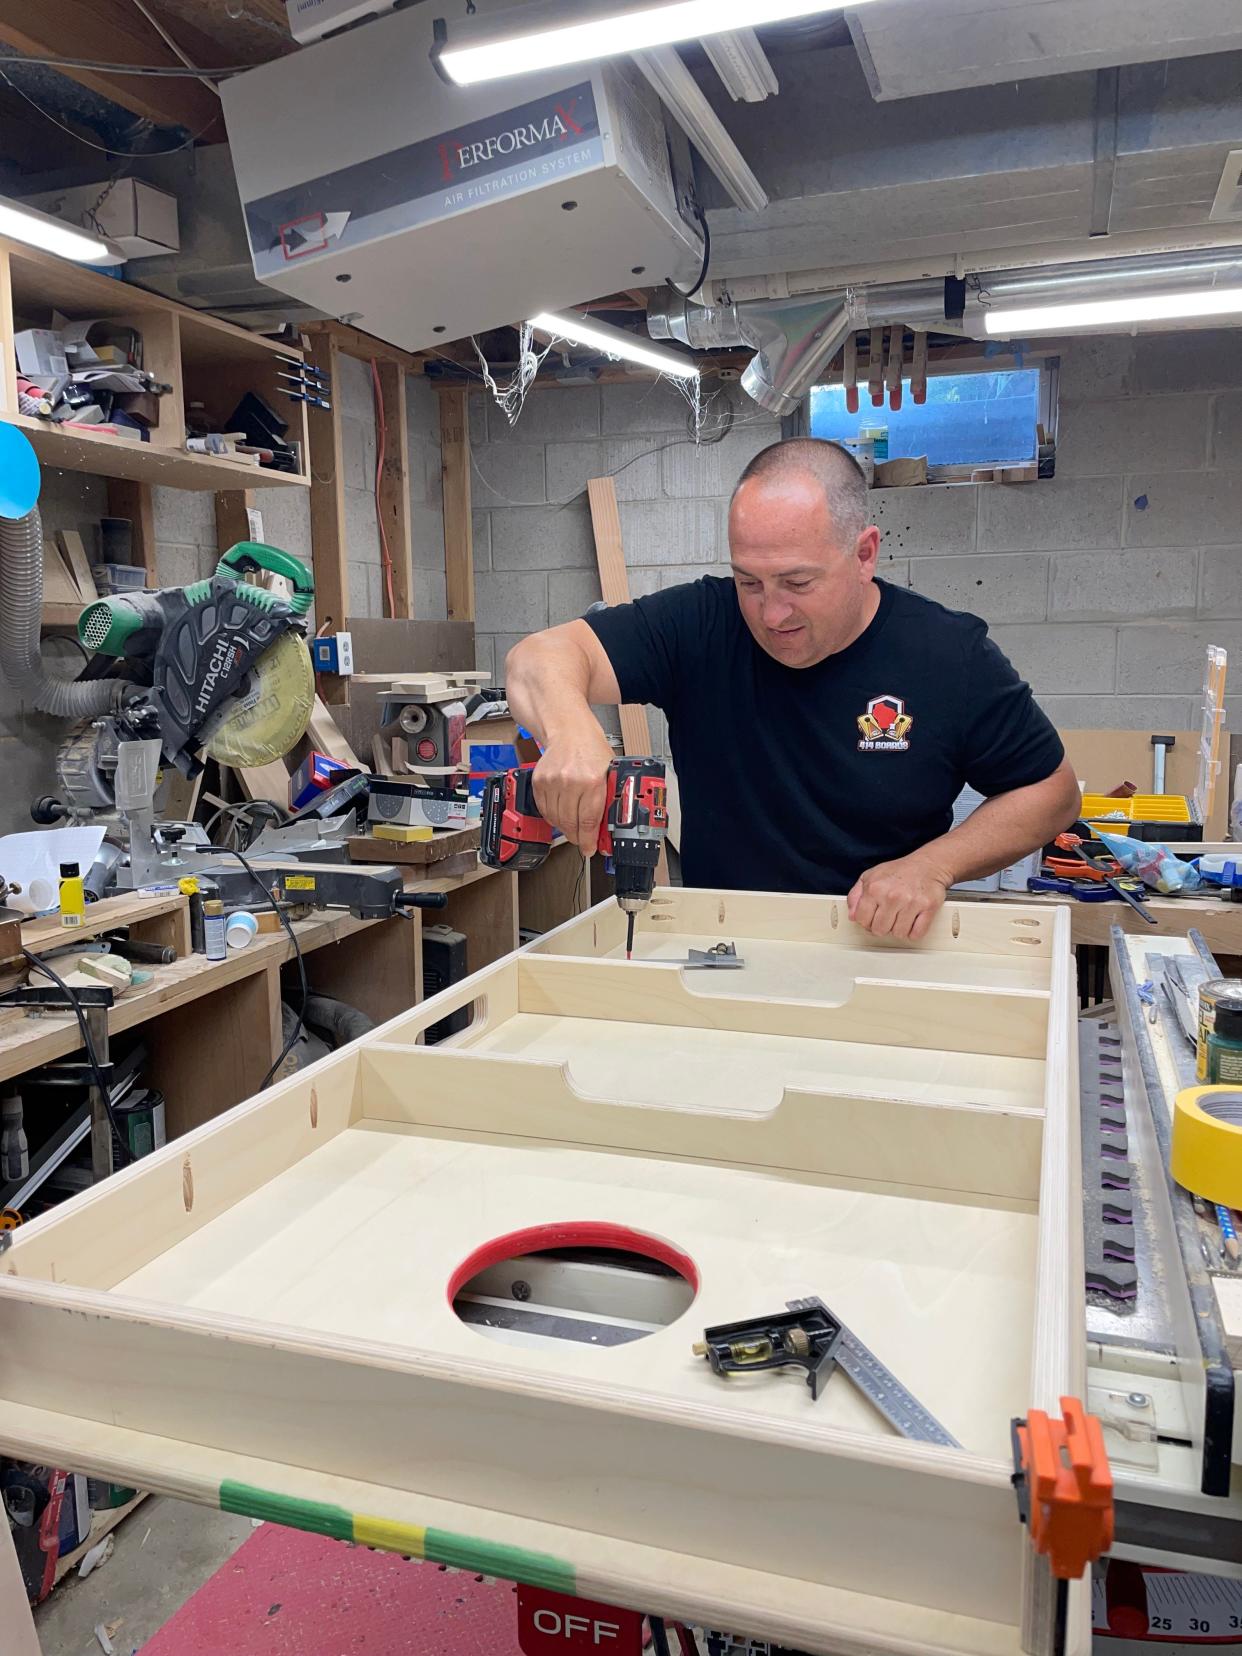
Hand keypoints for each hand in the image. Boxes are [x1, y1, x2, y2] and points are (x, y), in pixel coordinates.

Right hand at [531, 723, 615, 855]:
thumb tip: (606, 829)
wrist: (569, 731)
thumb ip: (607, 801)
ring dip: (565, 828)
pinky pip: (544, 810)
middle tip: (583, 841)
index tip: (591, 849)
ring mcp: (552, 782)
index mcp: (593, 781)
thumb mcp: (610, 773)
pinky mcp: (539, 782)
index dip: (589, 840)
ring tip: (573, 827)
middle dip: (578, 837)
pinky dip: (552, 817)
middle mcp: (571, 782)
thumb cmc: (591, 749)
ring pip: (556, 819)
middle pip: (571, 823)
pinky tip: (560, 815)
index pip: (589, 820)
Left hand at [847, 853, 951, 940]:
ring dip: (899, 929)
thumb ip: (855, 896)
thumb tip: (852, 916)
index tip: (872, 918)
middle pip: (879, 930)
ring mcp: (911, 902)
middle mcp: (892, 896)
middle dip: (882, 926)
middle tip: (888, 917)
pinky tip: (912, 921)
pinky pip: (916, 934)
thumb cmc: (899, 871)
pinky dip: (914, 932)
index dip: (866, 922)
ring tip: (901, 916)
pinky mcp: (928, 908)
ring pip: (898, 934)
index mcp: (874, 888)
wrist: (928, 864)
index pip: (862, 920)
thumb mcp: (870, 876)